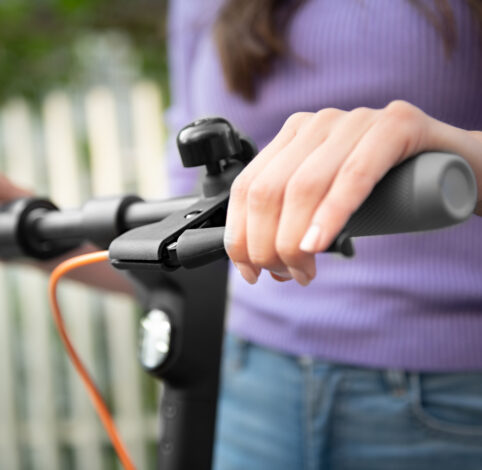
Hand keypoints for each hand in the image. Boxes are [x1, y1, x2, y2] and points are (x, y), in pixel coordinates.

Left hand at [224, 100, 481, 285]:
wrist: (460, 171)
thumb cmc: (389, 193)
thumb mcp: (328, 206)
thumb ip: (296, 219)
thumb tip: (259, 259)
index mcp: (292, 138)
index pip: (246, 186)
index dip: (239, 234)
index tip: (249, 271)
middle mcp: (318, 124)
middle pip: (268, 190)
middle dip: (266, 245)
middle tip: (283, 276)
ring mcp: (356, 120)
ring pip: (303, 186)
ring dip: (292, 241)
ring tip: (303, 273)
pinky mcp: (396, 125)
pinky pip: (353, 175)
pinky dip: (330, 214)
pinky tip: (317, 244)